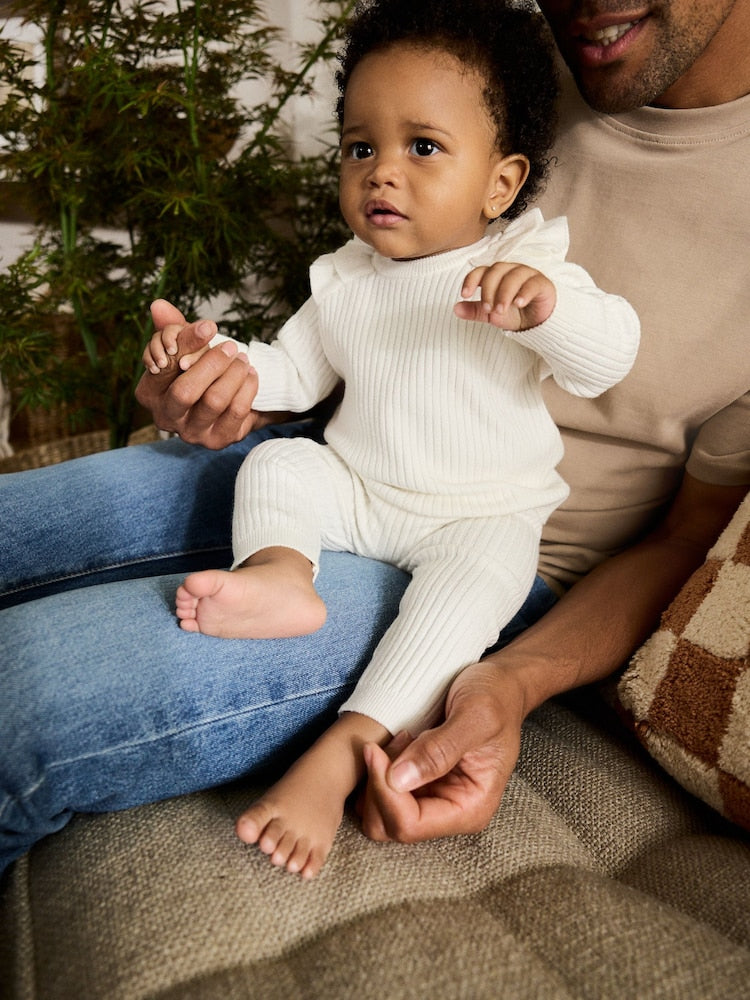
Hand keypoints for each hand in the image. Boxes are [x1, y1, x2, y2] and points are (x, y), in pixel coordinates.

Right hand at [136, 299, 275, 448]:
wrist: (229, 404)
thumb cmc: (201, 371)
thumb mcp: (186, 349)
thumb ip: (173, 327)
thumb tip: (158, 304)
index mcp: (149, 393)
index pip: (164, 366)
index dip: (186, 344)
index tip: (210, 328)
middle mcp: (166, 418)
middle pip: (185, 391)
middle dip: (212, 363)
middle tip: (231, 346)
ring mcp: (192, 433)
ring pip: (214, 400)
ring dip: (234, 374)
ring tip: (243, 359)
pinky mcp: (219, 439)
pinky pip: (237, 410)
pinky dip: (248, 387)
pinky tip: (251, 374)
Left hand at [358, 660, 525, 841]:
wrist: (502, 685)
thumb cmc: (496, 698)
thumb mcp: (475, 716)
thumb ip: (439, 749)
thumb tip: (399, 780)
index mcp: (469, 808)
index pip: (411, 824)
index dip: (384, 791)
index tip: (375, 750)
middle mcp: (449, 812)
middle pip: (389, 827)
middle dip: (377, 787)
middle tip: (388, 744)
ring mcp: (432, 800)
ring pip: (379, 812)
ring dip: (376, 777)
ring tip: (400, 739)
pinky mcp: (420, 785)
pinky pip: (382, 792)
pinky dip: (379, 769)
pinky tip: (399, 741)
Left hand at [454, 262, 555, 330]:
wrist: (536, 323)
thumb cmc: (513, 314)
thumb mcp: (490, 314)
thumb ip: (474, 310)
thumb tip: (456, 308)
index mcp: (496, 275)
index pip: (481, 271)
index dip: (471, 280)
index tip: (465, 294)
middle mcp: (510, 271)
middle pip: (496, 271)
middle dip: (489, 290)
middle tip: (488, 309)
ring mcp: (527, 275)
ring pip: (514, 276)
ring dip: (505, 293)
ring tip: (500, 310)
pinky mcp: (542, 283)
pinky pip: (533, 283)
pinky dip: (524, 293)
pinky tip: (518, 303)